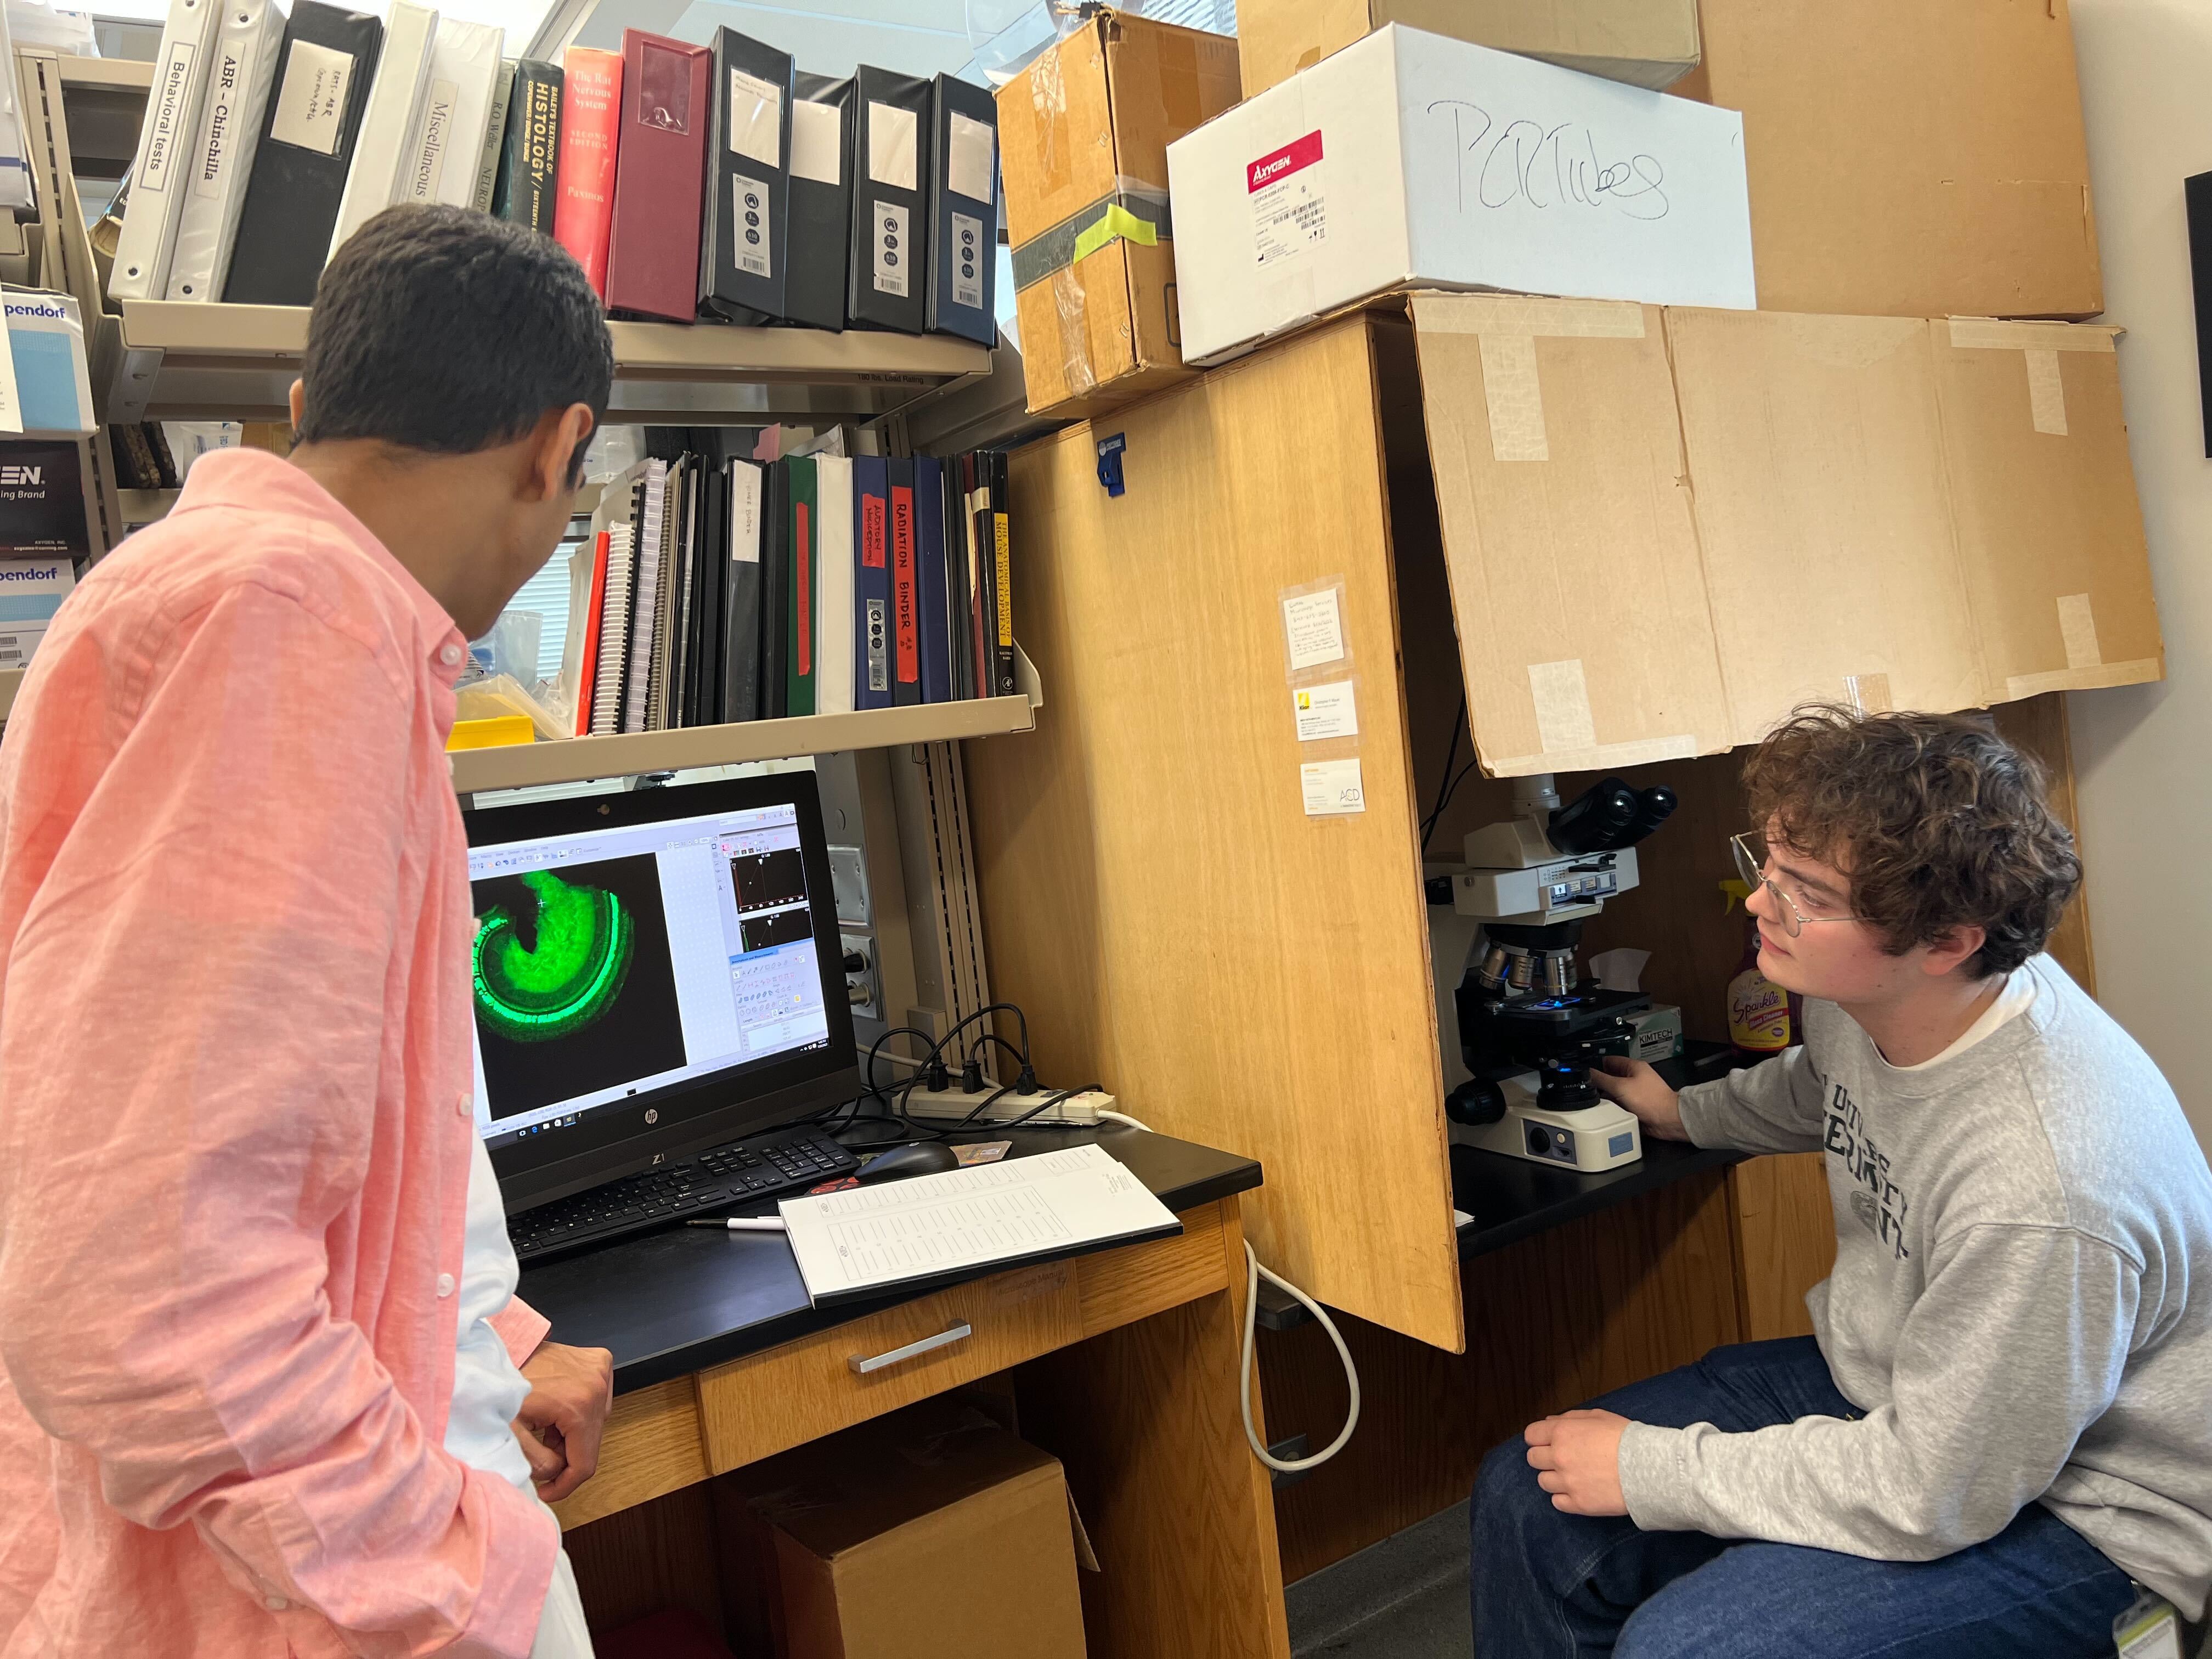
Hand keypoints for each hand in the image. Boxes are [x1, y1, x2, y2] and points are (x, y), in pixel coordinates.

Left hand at [512, 1342, 612, 1503]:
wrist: (497, 1350)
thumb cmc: (498, 1386)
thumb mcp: (511, 1433)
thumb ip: (536, 1462)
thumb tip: (555, 1473)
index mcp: (580, 1406)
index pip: (585, 1465)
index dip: (564, 1486)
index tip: (544, 1491)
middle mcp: (599, 1386)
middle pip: (590, 1445)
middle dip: (564, 1458)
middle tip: (537, 1455)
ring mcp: (601, 1370)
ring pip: (594, 1425)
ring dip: (570, 1437)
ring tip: (543, 1429)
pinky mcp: (599, 1362)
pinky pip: (596, 1402)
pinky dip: (577, 1414)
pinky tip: (554, 1412)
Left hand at [1524, 1409, 1630, 1515]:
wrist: (1649, 1467)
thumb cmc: (1625, 1438)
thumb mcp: (1598, 1417)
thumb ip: (1569, 1418)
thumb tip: (1549, 1423)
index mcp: (1562, 1433)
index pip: (1531, 1435)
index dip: (1539, 1438)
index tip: (1549, 1441)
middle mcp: (1559, 1457)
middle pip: (1533, 1459)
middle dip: (1544, 1457)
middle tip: (1563, 1458)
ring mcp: (1567, 1482)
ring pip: (1543, 1482)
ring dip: (1554, 1478)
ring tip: (1573, 1476)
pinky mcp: (1578, 1504)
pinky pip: (1556, 1502)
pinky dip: (1564, 1497)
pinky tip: (1578, 1490)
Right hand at [1589, 1057, 1686, 1140]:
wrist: (1667, 1120)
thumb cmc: (1651, 1100)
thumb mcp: (1621, 1087)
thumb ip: (1602, 1079)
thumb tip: (1588, 1073)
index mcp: (1634, 1067)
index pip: (1610, 1060)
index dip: (1597, 1064)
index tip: (1585, 1072)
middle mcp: (1635, 1078)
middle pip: (1611, 1077)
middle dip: (1600, 1084)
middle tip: (1589, 1089)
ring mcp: (1636, 1092)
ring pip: (1615, 1092)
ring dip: (1607, 1097)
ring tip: (1599, 1102)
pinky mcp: (1636, 1106)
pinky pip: (1620, 1104)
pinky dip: (1614, 1107)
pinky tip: (1607, 1111)